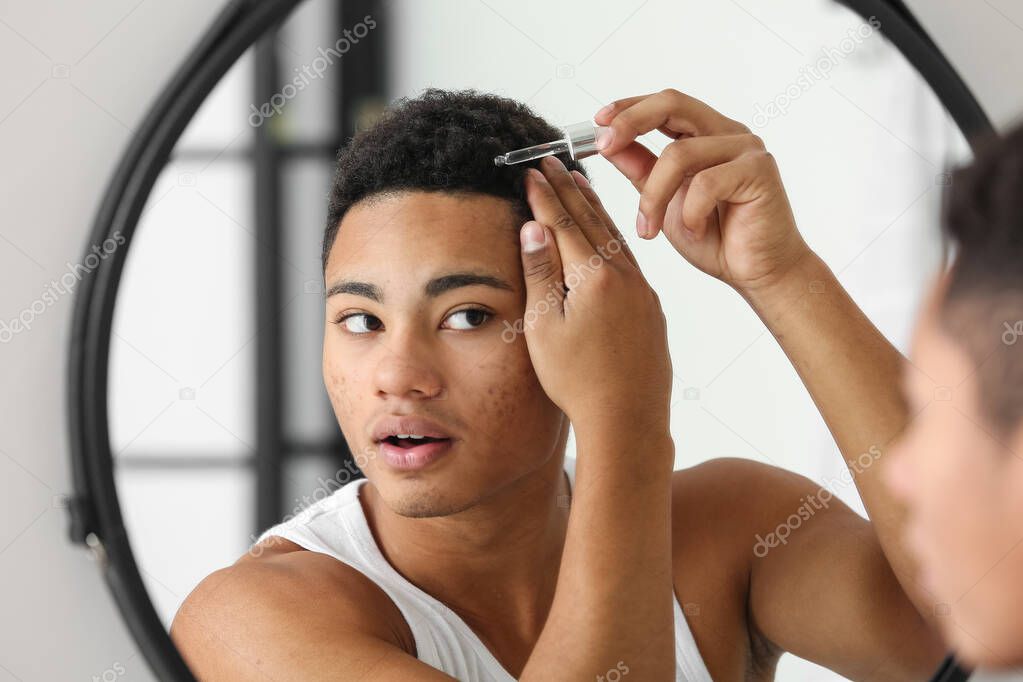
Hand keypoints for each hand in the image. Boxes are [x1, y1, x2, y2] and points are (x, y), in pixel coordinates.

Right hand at [517, 155, 671, 432]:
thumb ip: (541, 273)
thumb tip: (534, 227)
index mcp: (595, 277)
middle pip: (592, 221)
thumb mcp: (545, 327)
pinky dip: (613, 236)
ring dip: (595, 207)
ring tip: (580, 181)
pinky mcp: (651, 307)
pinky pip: (629, 258)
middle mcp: (624, 276)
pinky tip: (607, 232)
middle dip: (569, 188)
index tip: (530, 171)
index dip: (544, 195)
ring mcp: (642, 291)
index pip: (564, 223)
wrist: (630, 420)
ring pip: (614, 236)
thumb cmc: (580, 382)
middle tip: (551, 161)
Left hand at [594, 88, 811, 294]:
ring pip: (679, 154)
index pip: (663, 105)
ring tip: (649, 228)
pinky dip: (691, 212)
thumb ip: (641, 170)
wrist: (757, 273)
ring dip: (654, 196)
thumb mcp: (664, 202)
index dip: (628, 107)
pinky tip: (696, 231)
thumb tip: (608, 144)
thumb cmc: (716, 238)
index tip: (598, 123)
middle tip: (604, 146)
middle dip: (631, 121)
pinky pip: (706, 183)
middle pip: (672, 104)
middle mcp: (726, 133)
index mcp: (705, 134)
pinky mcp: (759, 170)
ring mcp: (745, 148)